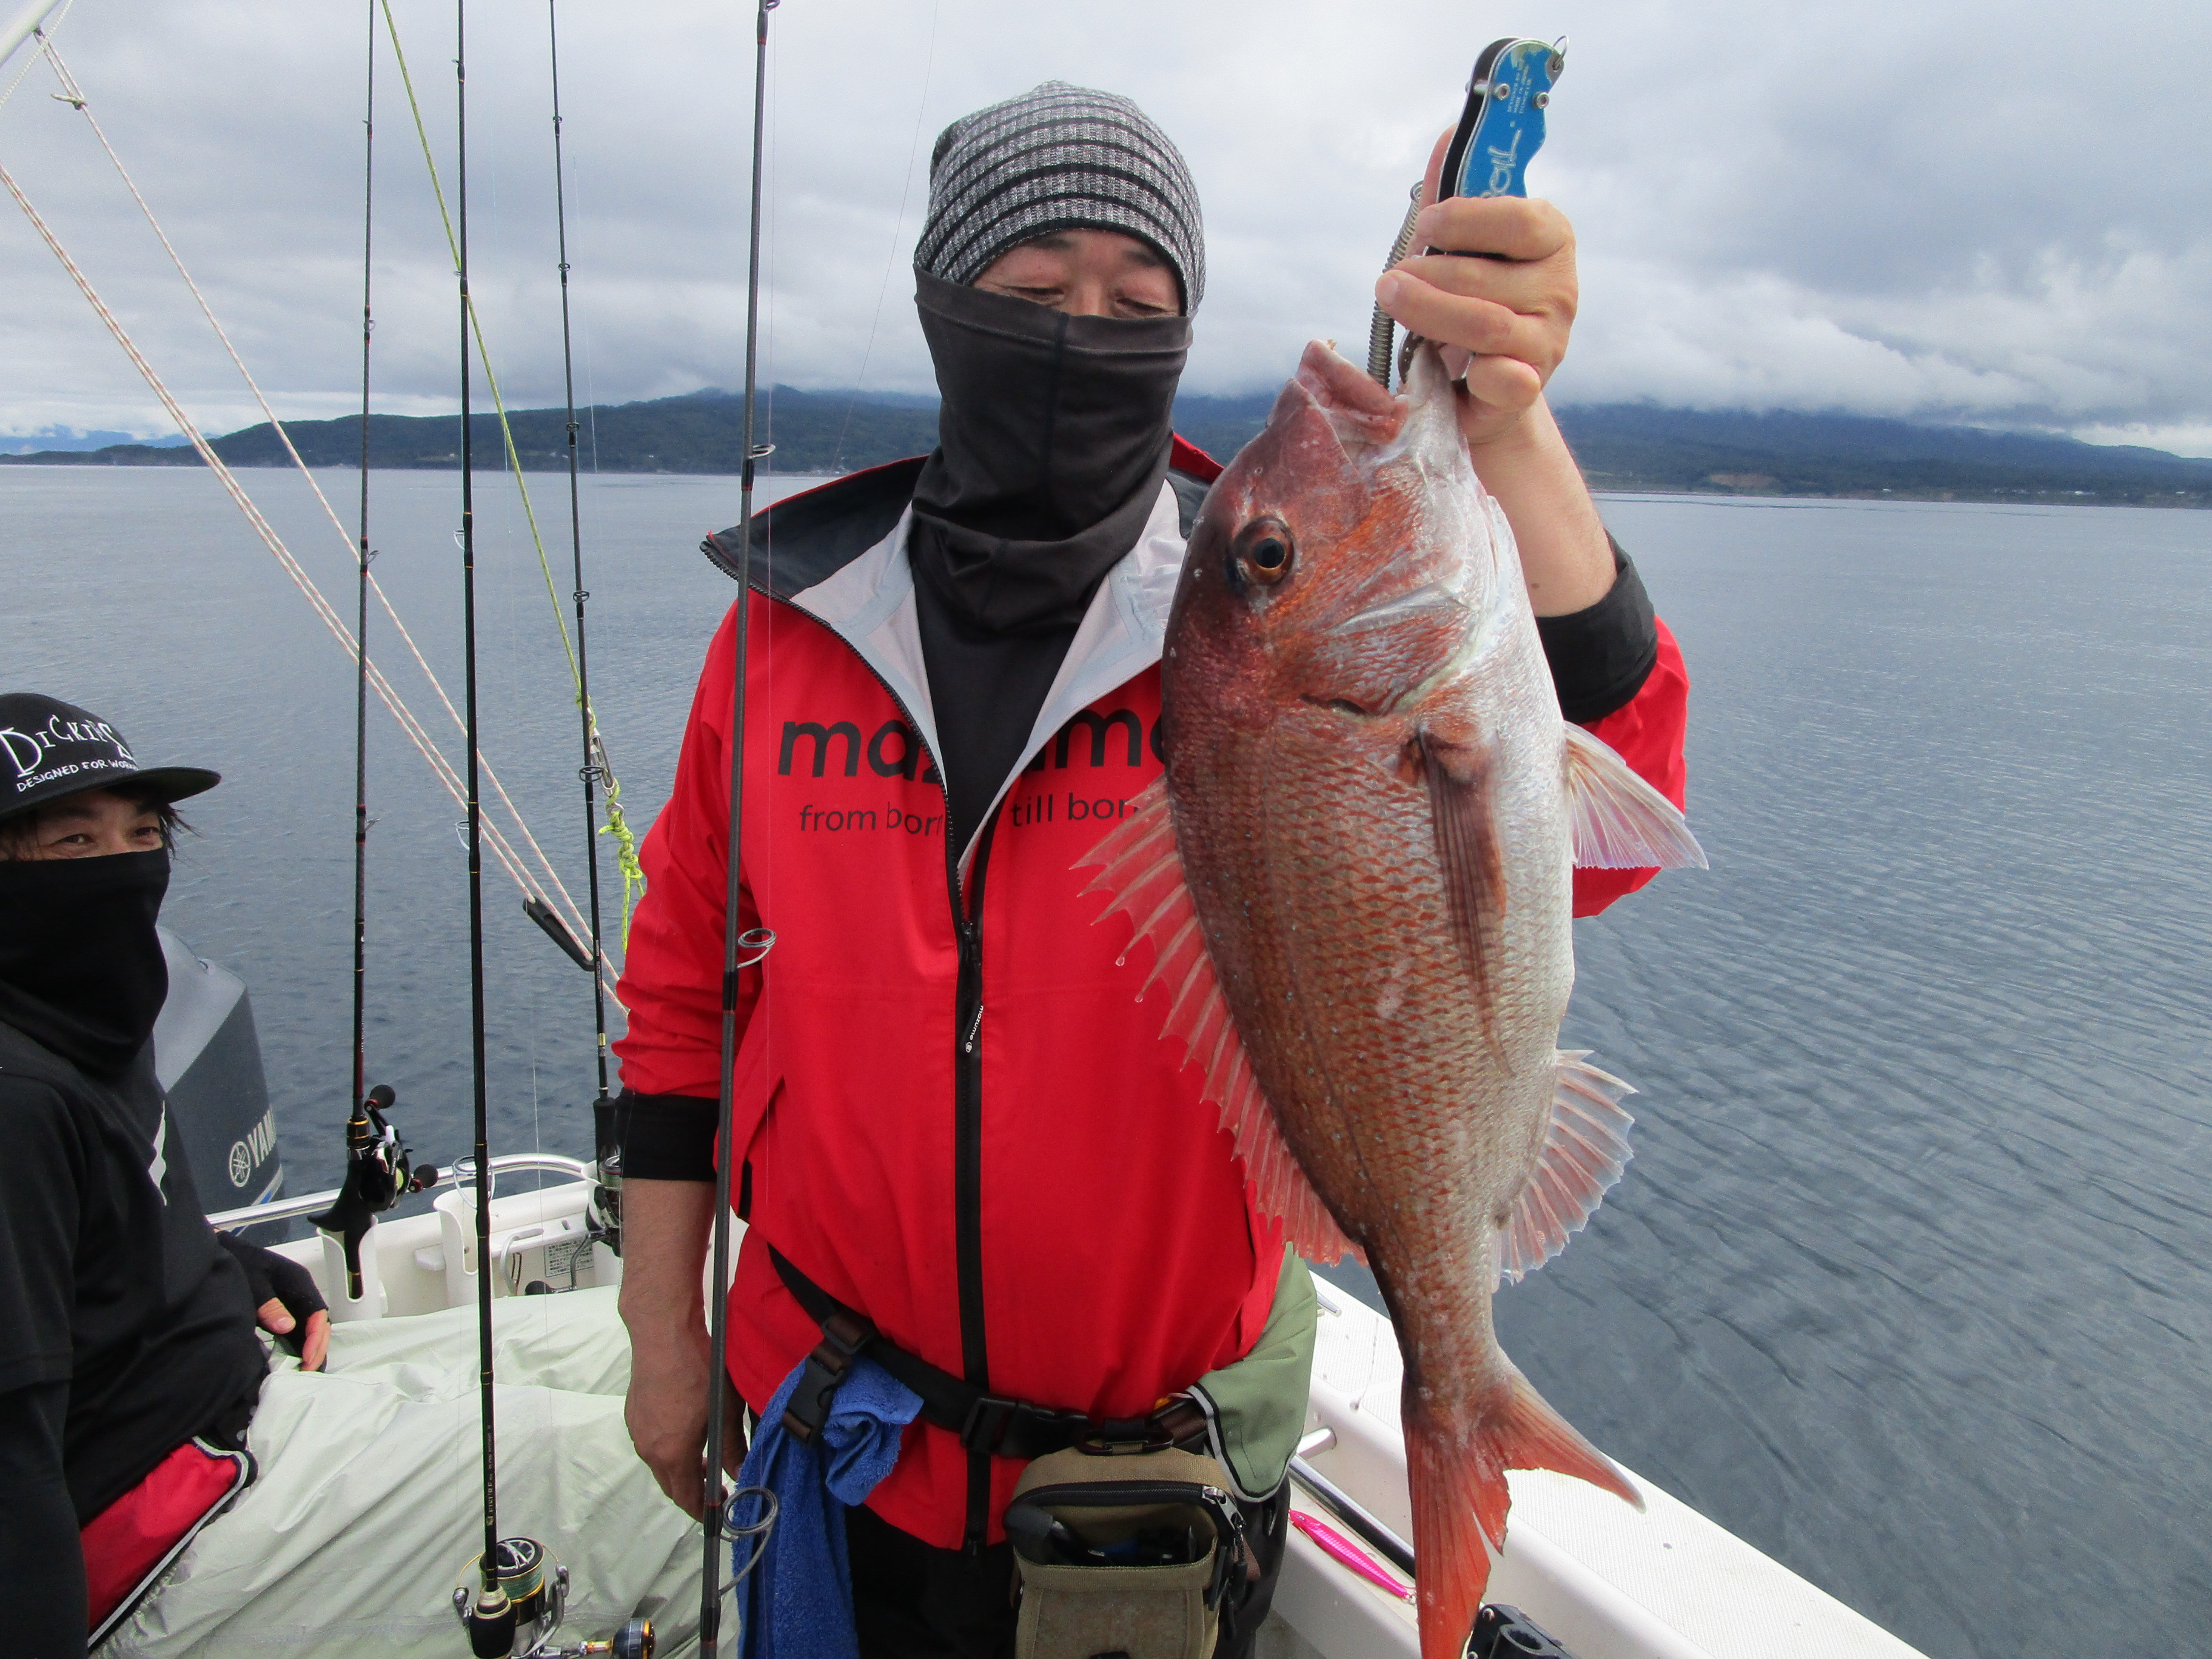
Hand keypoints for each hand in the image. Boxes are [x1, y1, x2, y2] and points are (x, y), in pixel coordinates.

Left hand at [216, 1231, 330, 1370]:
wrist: (221, 1252)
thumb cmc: (239, 1263)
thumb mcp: (252, 1285)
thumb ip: (269, 1306)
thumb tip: (287, 1328)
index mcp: (298, 1281)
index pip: (317, 1313)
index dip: (315, 1338)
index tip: (306, 1359)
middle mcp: (301, 1290)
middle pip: (319, 1322)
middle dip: (317, 1347)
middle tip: (307, 1371)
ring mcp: (293, 1298)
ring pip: (310, 1326)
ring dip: (310, 1348)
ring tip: (304, 1370)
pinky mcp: (282, 1307)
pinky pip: (298, 1327)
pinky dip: (299, 1344)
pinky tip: (293, 1359)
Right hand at [624, 1319, 745, 1520]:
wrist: (664, 1334)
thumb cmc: (699, 1370)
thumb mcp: (725, 1412)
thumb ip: (733, 1448)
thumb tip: (741, 1473)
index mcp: (671, 1454)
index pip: (686, 1497)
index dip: (703, 1509)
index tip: (718, 1511)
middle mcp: (648, 1449)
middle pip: (670, 1485)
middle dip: (693, 1492)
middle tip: (716, 1486)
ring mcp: (637, 1431)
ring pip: (659, 1464)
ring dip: (680, 1469)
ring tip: (704, 1459)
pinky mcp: (633, 1414)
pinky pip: (651, 1444)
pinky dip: (668, 1450)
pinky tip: (685, 1434)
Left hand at [1374, 127, 1578, 451]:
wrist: (1483, 385)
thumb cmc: (1470, 299)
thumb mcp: (1463, 245)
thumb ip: (1456, 195)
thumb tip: (1451, 135)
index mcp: (1552, 239)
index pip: (1519, 219)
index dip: (1462, 220)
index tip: (1424, 228)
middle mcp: (1561, 288)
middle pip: (1485, 276)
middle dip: (1426, 276)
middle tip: (1389, 280)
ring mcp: (1549, 340)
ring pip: (1485, 323)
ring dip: (1427, 313)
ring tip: (1393, 302)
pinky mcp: (1530, 386)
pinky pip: (1503, 377)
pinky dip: (1470, 369)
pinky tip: (1443, 363)